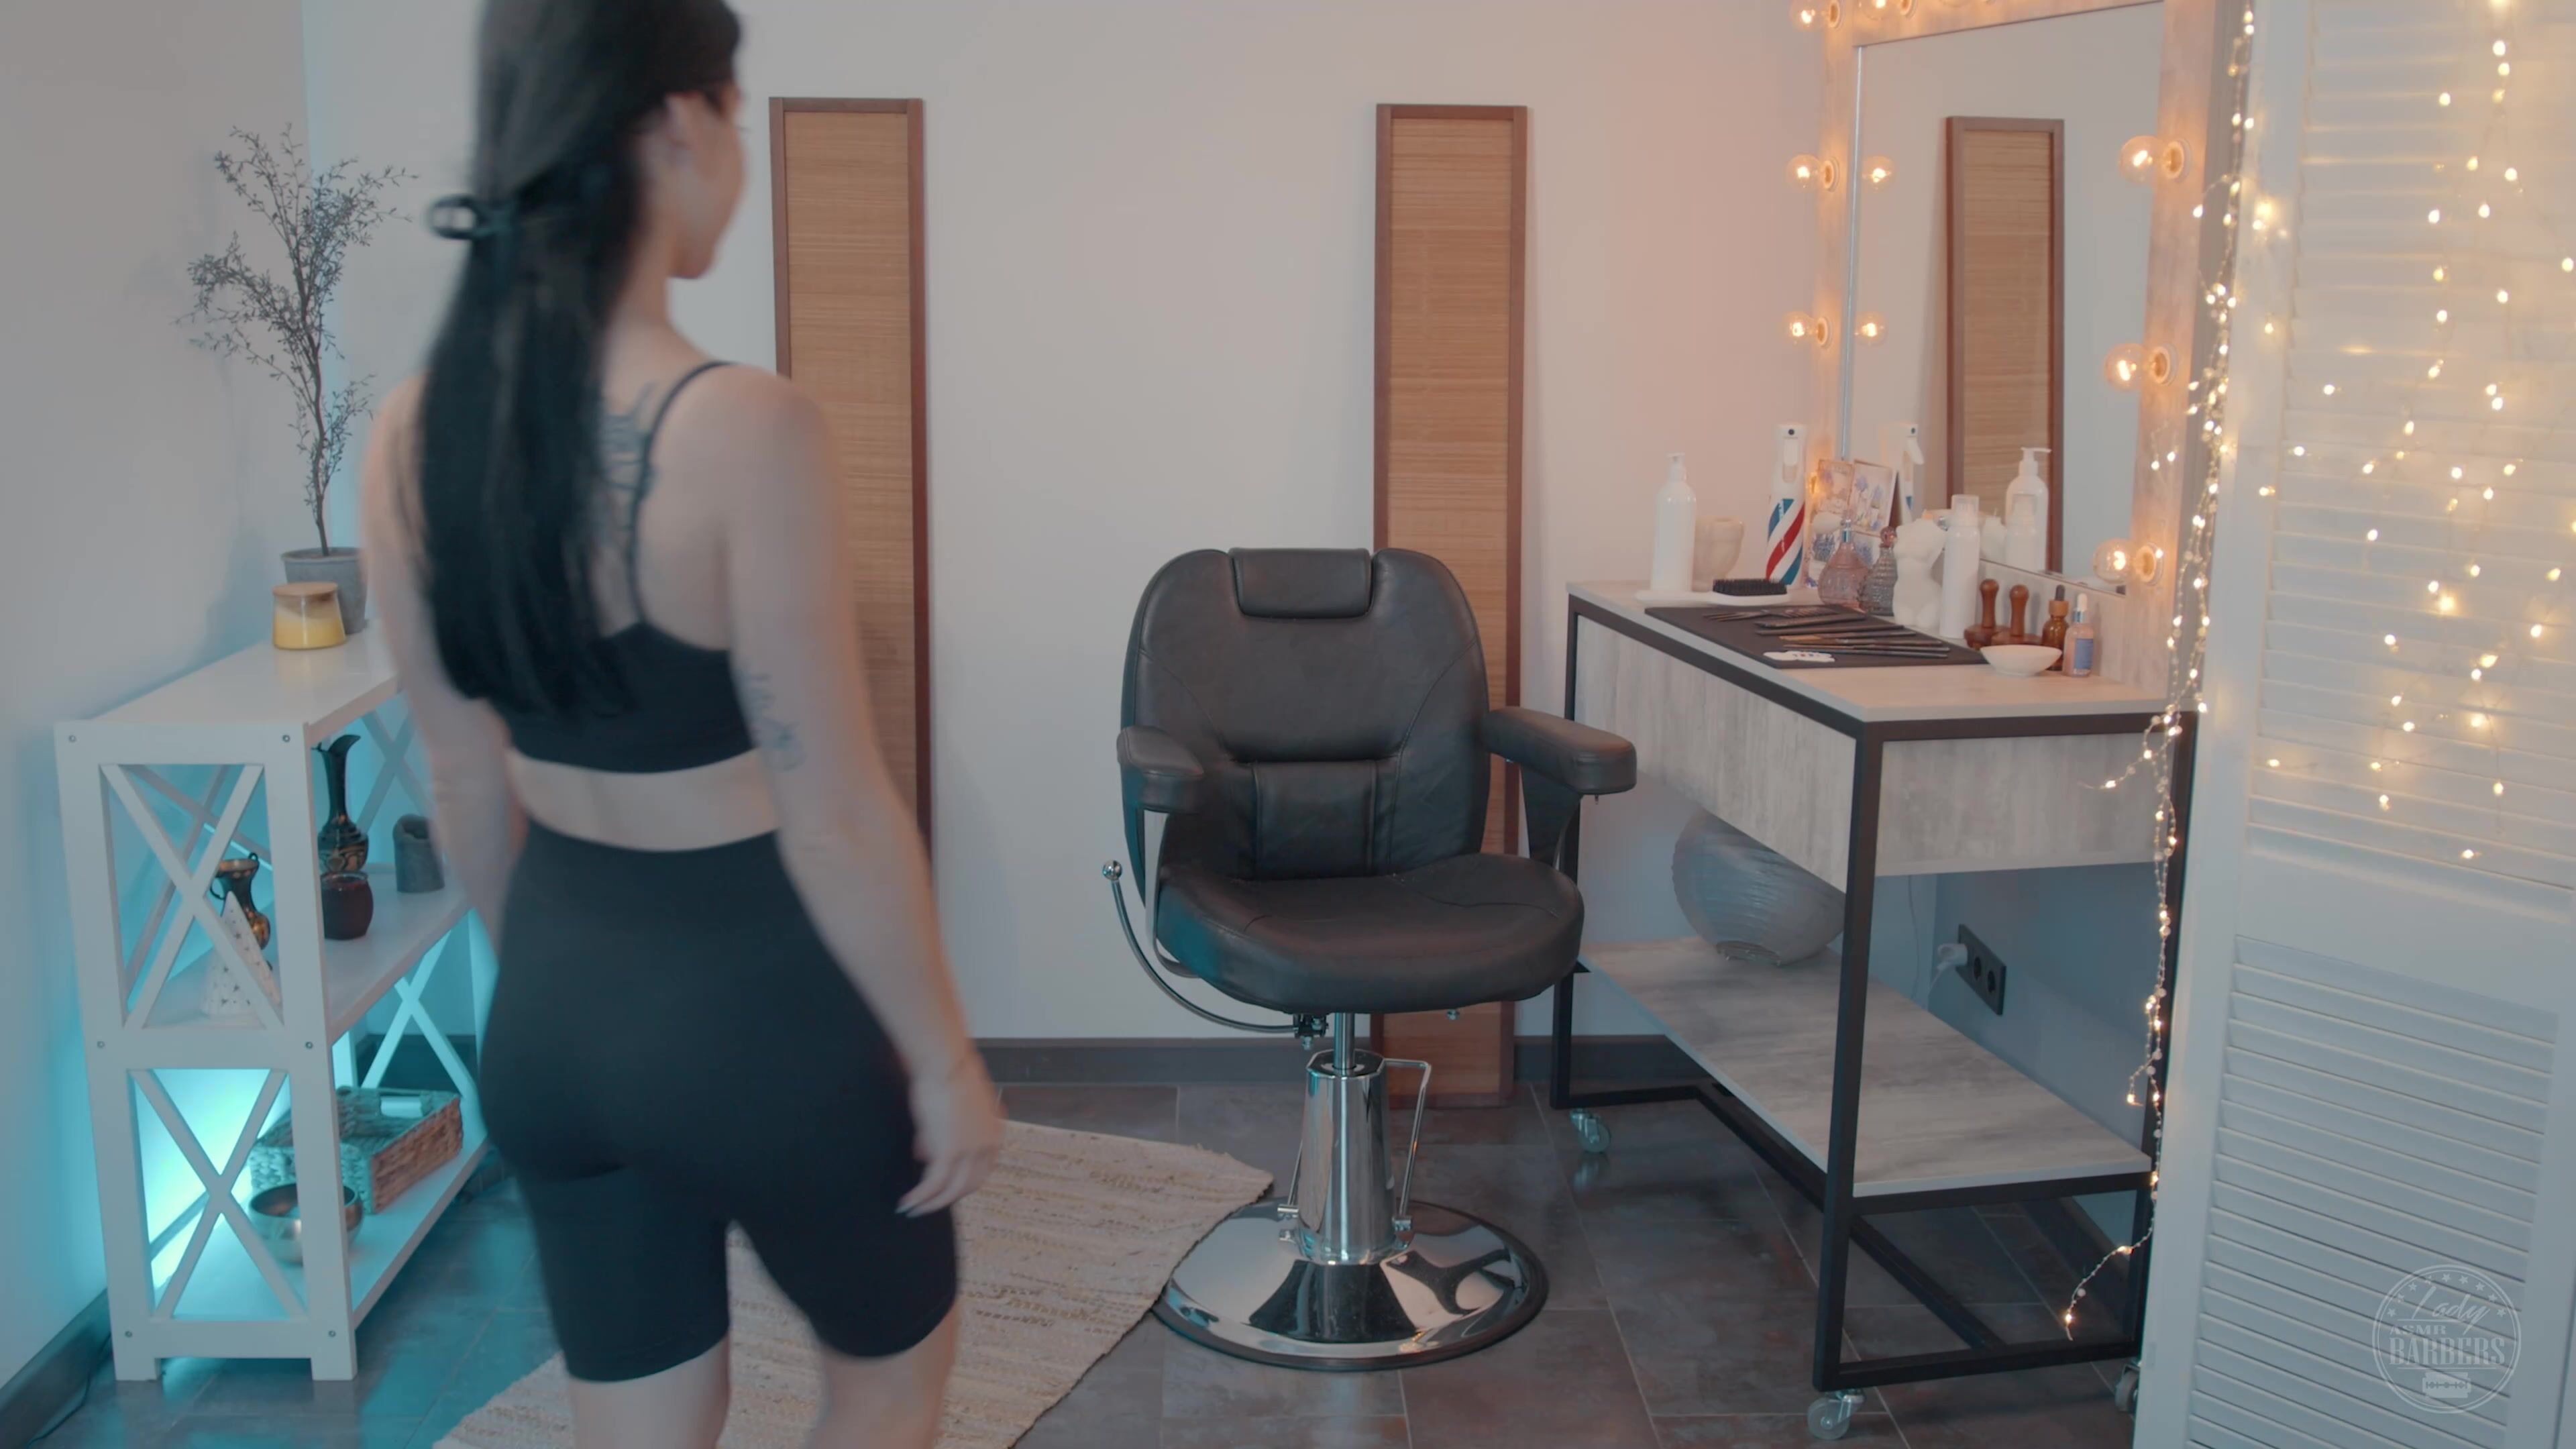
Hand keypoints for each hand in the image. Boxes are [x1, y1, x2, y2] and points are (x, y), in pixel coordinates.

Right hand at [899, 1051, 1001, 1215]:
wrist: (944, 1062)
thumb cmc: (945, 1074)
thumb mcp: (951, 1108)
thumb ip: (943, 1133)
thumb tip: (923, 1154)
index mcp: (994, 1131)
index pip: (982, 1168)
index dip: (963, 1181)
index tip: (945, 1188)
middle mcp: (988, 1144)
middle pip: (969, 1184)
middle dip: (946, 1198)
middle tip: (926, 1204)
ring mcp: (971, 1150)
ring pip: (951, 1190)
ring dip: (930, 1203)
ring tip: (912, 1209)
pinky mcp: (950, 1152)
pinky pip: (933, 1184)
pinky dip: (920, 1197)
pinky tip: (908, 1203)